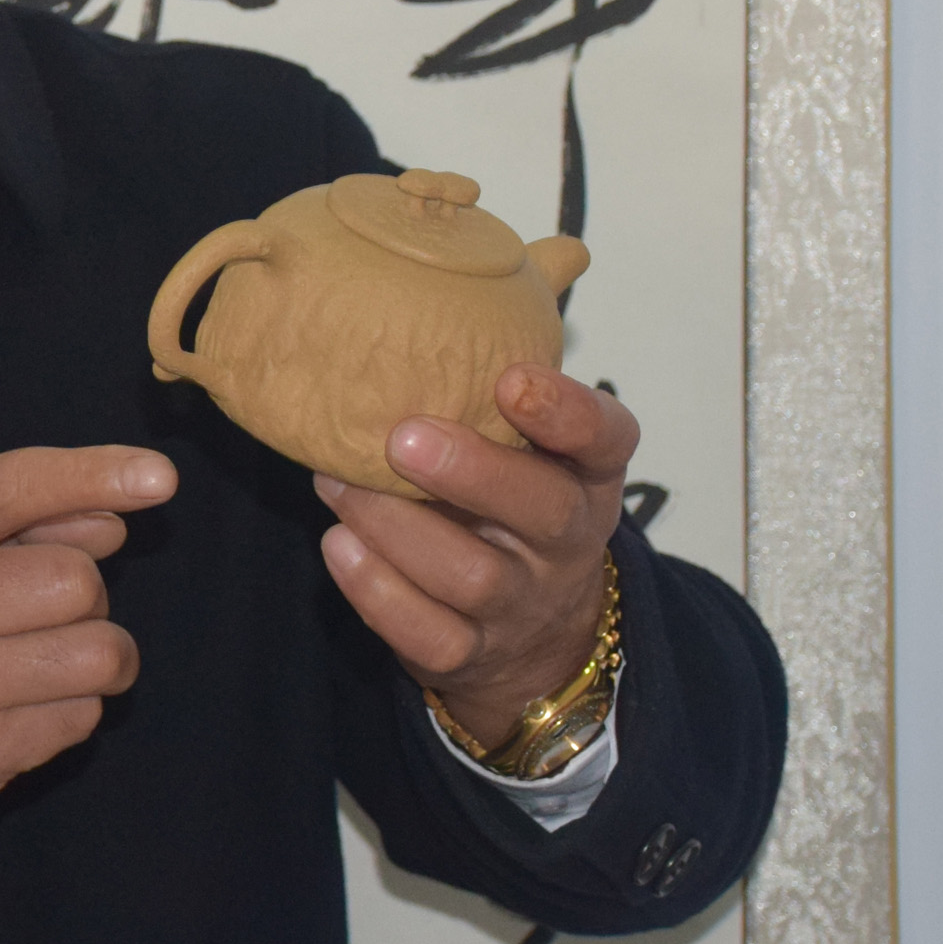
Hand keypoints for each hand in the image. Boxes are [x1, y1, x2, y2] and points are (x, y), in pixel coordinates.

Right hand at [0, 447, 171, 859]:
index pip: (7, 490)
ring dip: (98, 649)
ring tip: (54, 651)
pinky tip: (23, 699)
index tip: (158, 477)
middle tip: (40, 604)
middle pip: (75, 581)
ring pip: (97, 654)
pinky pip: (82, 718)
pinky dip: (73, 704)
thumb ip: (10, 516)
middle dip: (83, 588)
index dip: (90, 476)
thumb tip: (113, 516)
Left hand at [315, 365, 633, 749]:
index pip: (606, 438)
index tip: (512, 380)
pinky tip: (339, 545)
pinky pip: (430, 634)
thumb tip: (424, 289)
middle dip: (473, 473)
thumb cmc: (513, 502)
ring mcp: (522, 604)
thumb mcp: (532, 446)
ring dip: (396, 528)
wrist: (535, 633)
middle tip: (402, 439)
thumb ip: (497, 385)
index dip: (567, 411)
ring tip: (336, 482)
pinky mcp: (472, 654)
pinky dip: (378, 591)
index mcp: (589, 475)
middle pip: (544, 511)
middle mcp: (567, 542)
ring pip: (473, 576)